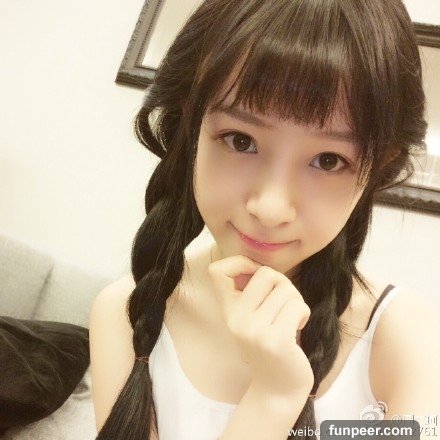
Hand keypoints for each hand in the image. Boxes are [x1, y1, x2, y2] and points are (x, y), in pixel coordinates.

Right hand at [208, 255, 313, 398]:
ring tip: (291, 318)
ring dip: (296, 300)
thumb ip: (251, 293)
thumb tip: (258, 265)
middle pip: (266, 273)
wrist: (277, 389)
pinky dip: (303, 313)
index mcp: (228, 311)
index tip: (255, 275)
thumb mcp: (251, 318)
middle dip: (283, 283)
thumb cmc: (270, 345)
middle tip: (284, 303)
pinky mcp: (276, 340)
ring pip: (286, 288)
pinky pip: (297, 305)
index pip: (217, 270)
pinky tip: (297, 327)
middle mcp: (236, 319)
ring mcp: (255, 330)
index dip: (239, 263)